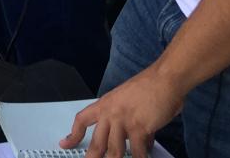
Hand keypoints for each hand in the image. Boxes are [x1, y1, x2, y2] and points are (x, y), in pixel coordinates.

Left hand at [60, 66, 184, 157]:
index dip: (73, 134)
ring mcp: (123, 121)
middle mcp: (110, 113)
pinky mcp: (139, 128)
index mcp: (105, 104)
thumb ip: (132, 123)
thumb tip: (142, 143)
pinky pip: (137, 152)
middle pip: (96, 143)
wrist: (164, 79)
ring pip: (114, 151)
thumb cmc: (150, 86)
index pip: (82, 120)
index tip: (65, 144)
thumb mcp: (129, 101)